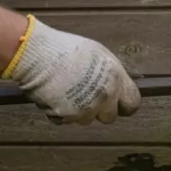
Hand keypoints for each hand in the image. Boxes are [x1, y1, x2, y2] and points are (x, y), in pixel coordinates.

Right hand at [4, 17, 140, 124]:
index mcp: (116, 79)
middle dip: (101, 110)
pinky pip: (68, 120)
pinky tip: (56, 96)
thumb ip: (111, 74)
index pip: (132, 103)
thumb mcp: (98, 55)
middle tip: (88, 97)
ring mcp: (86, 109)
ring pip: (87, 120)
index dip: (124, 104)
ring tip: (68, 91)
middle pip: (110, 117)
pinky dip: (62, 113)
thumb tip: (116, 85)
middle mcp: (104, 97)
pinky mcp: (68, 117)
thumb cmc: (66, 50)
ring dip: (80, 111)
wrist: (38, 55)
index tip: (119, 104)